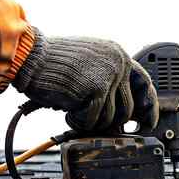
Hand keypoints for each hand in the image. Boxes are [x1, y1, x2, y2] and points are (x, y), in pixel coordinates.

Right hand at [13, 29, 158, 132]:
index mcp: (118, 54)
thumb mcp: (88, 64)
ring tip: (72, 108)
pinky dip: (78, 121)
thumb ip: (108, 80)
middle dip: (108, 122)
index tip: (148, 123)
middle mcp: (118, 63)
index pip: (144, 84)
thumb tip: (124, 113)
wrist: (30, 57)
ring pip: (110, 118)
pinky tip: (67, 109)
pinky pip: (94, 120)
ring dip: (89, 120)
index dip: (148, 107)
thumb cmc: (53, 64)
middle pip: (127, 109)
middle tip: (89, 120)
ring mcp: (110, 75)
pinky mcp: (97, 89)